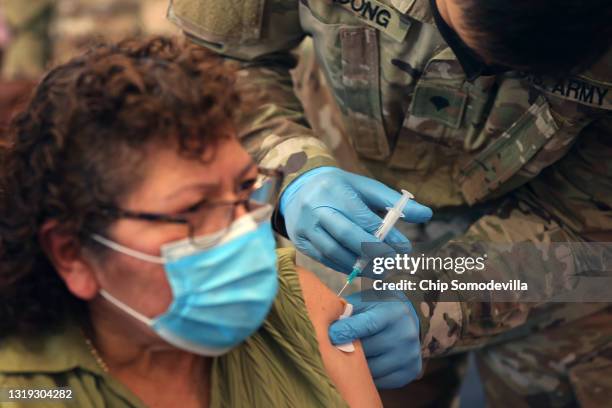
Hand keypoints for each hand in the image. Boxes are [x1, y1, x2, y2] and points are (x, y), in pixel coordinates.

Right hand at [279, 167, 431, 272]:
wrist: (298, 189)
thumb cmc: (339, 188)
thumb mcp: (364, 187)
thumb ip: (393, 201)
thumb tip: (427, 214)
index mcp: (333, 190)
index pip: (363, 217)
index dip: (385, 235)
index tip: (404, 247)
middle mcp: (316, 208)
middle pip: (347, 236)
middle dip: (373, 252)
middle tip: (393, 262)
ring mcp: (304, 227)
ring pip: (334, 252)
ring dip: (359, 265)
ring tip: (380, 271)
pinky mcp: (300, 242)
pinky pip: (324, 259)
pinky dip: (344, 266)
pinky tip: (360, 269)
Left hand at [329, 291, 421, 388]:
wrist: (408, 318)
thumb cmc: (380, 308)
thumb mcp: (366, 302)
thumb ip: (349, 312)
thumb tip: (328, 326)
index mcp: (392, 313)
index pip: (367, 325)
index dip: (346, 331)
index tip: (331, 336)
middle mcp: (404, 334)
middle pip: (369, 350)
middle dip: (348, 350)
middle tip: (333, 351)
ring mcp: (408, 354)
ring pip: (373, 369)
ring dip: (357, 366)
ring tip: (347, 360)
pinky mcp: (410, 371)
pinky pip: (382, 381)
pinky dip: (369, 377)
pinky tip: (362, 368)